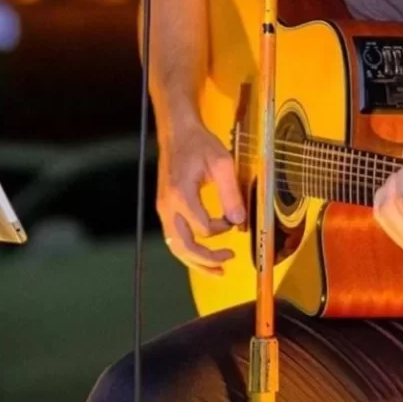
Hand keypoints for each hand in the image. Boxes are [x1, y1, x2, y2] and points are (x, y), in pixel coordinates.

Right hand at [156, 120, 245, 275]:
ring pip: (176, 246)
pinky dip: (188, 250)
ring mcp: (163, 208)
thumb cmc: (199, 144)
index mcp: (182, 195)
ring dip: (196, 261)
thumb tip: (239, 221)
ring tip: (217, 269)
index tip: (234, 219)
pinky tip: (201, 253)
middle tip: (229, 260)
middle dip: (207, 259)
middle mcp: (168, 206)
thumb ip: (231, 194)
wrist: (177, 132)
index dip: (222, 229)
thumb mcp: (222, 163)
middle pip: (184, 246)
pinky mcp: (164, 207)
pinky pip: (174, 237)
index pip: (204, 228)